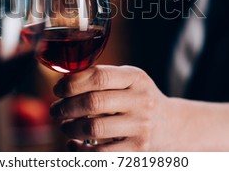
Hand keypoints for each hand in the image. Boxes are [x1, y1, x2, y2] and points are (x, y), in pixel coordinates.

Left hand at [50, 65, 170, 150]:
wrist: (173, 125)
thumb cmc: (137, 99)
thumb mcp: (128, 81)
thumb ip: (101, 78)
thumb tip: (63, 83)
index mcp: (135, 77)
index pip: (99, 76)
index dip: (72, 83)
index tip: (58, 89)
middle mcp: (141, 100)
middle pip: (93, 102)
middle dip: (66, 106)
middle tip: (55, 110)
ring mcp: (141, 126)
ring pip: (94, 128)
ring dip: (70, 127)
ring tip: (64, 126)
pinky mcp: (138, 150)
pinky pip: (100, 153)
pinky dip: (80, 150)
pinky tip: (74, 144)